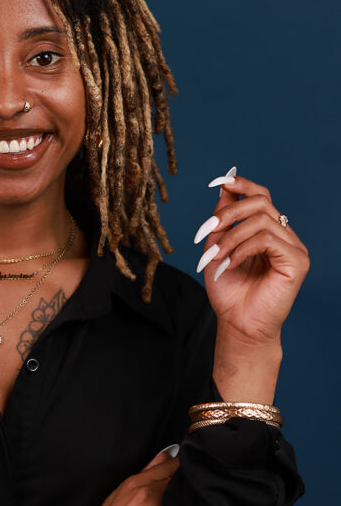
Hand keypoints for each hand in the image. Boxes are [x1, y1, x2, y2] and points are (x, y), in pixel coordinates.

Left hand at [194, 169, 309, 345]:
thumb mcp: (218, 246)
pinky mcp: (297, 262)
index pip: (261, 196)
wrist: (237, 324)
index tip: (217, 181)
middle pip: (261, 201)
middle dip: (229, 212)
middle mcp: (284, 236)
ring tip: (216, 256)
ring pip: (262, 220)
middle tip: (208, 229)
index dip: (241, 184)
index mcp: (268, 230)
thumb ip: (223, 218)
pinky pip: (268, 239)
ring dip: (231, 236)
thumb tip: (224, 185)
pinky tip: (231, 264)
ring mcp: (294, 248)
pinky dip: (243, 248)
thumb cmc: (228, 290)